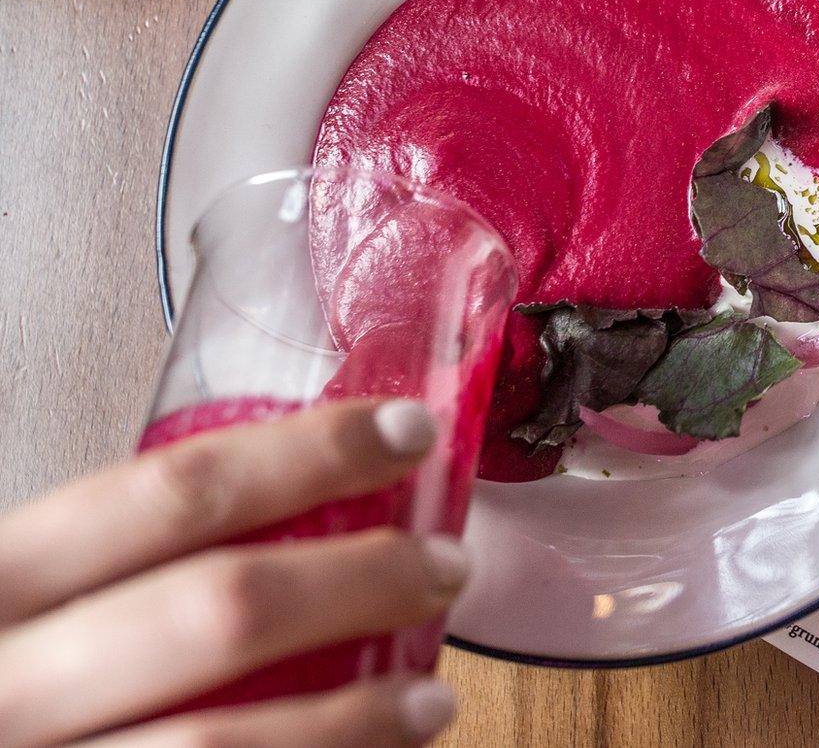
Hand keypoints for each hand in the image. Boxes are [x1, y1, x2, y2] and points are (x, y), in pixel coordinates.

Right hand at [0, 400, 465, 746]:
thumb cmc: (8, 686)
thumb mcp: (24, 604)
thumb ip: (116, 568)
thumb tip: (296, 505)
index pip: (170, 493)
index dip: (307, 455)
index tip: (406, 433)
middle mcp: (5, 684)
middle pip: (218, 609)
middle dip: (358, 581)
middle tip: (444, 566)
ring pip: (218, 745)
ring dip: (353, 718)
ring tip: (431, 699)